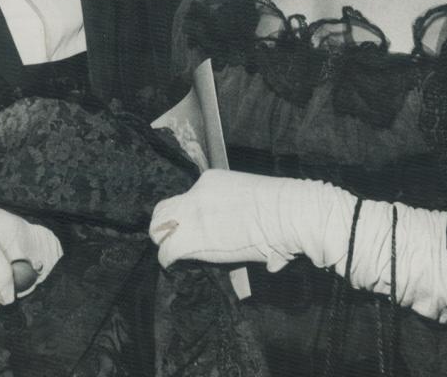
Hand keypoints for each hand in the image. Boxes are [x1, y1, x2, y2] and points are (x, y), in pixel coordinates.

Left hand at [149, 169, 308, 270]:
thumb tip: (267, 257)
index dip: (188, 217)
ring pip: (159, 228)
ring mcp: (191, 215)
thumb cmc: (284, 211)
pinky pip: (167, 251)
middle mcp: (195, 193)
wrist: (288, 214)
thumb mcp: (256, 201)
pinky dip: (168, 260)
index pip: (186, 198)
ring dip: (165, 243)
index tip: (196, 230)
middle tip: (176, 243)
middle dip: (167, 227)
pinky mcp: (190, 238)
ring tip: (174, 256)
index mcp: (210, 181)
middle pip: (164, 209)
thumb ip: (248, 219)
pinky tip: (175, 266)